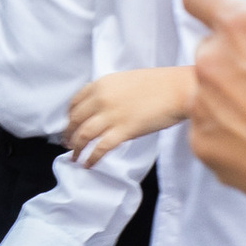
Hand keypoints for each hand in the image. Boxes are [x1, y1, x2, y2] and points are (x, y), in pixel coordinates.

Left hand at [66, 67, 193, 169]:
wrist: (178, 90)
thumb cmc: (159, 85)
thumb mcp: (125, 81)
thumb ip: (109, 92)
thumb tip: (102, 107)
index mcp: (101, 84)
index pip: (75, 102)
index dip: (69, 117)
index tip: (69, 125)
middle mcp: (101, 99)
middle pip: (75, 120)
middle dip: (68, 134)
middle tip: (67, 144)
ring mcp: (111, 115)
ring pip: (83, 135)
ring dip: (76, 148)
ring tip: (74, 157)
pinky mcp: (124, 131)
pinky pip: (100, 148)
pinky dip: (91, 158)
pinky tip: (88, 164)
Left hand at [184, 0, 245, 211]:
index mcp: (245, 26)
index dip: (207, 2)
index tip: (215, 11)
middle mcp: (212, 58)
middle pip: (209, 48)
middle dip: (231, 60)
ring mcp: (200, 102)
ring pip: (207, 90)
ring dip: (229, 98)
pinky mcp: (198, 139)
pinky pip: (208, 127)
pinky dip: (227, 134)